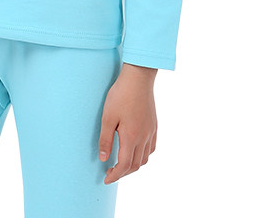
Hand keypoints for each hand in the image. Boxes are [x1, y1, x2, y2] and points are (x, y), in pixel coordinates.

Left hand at [98, 64, 157, 183]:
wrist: (138, 78)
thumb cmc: (120, 95)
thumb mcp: (107, 117)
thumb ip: (105, 139)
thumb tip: (103, 159)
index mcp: (131, 137)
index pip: (124, 165)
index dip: (115, 175)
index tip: (106, 179)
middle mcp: (143, 137)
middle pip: (135, 165)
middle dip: (123, 173)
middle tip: (111, 173)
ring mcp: (151, 131)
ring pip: (145, 158)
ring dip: (133, 165)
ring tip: (121, 164)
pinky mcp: (154, 125)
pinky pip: (151, 148)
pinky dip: (143, 155)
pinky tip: (135, 150)